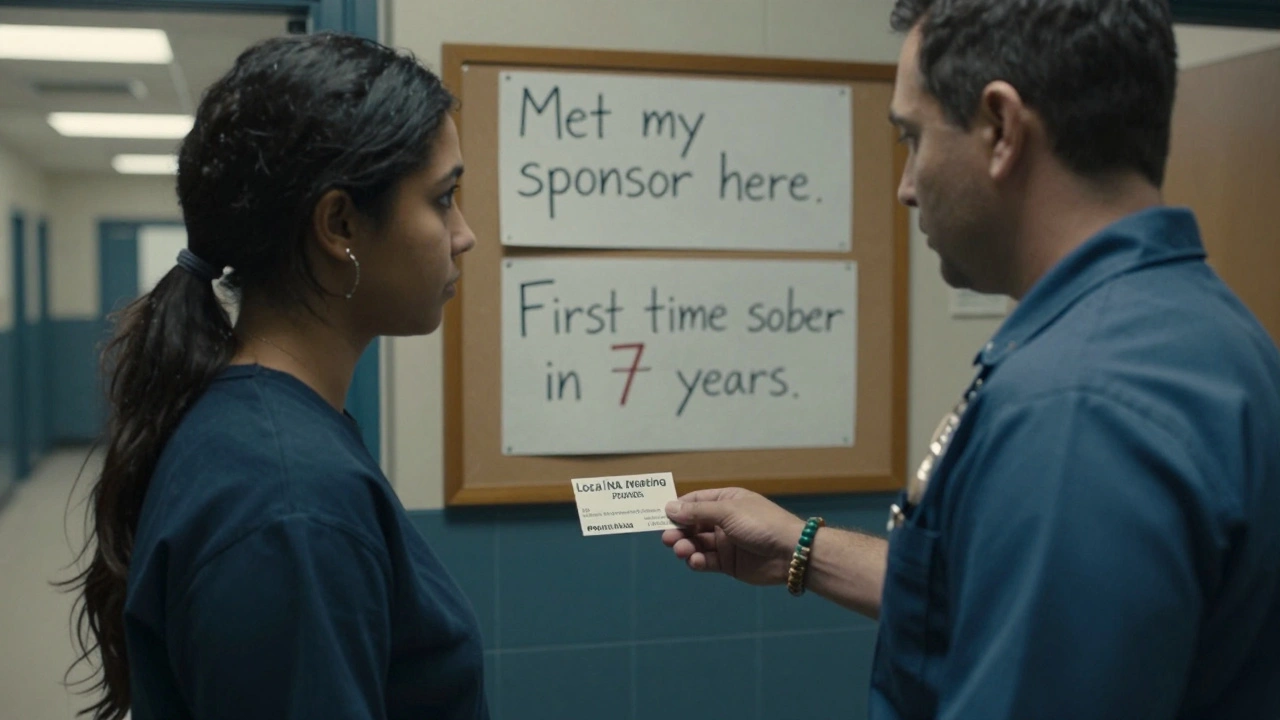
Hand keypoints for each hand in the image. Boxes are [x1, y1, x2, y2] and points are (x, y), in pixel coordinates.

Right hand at [662, 487, 805, 585]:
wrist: (791, 553)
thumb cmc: (762, 524)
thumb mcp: (728, 512)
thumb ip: (697, 512)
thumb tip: (669, 507)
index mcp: (726, 501)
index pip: (695, 501)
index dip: (677, 508)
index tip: (660, 516)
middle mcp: (724, 520)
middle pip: (692, 525)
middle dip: (679, 531)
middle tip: (668, 539)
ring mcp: (726, 543)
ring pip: (697, 544)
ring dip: (686, 547)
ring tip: (682, 551)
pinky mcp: (728, 563)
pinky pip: (706, 561)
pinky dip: (698, 561)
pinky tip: (696, 561)